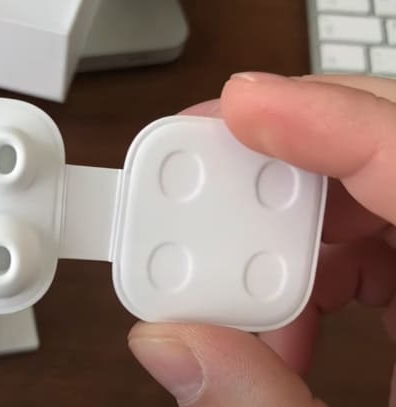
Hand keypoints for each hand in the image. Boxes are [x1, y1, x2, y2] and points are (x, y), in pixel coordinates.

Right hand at [129, 72, 395, 405]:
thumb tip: (168, 342)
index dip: (329, 119)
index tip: (237, 108)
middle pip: (392, 162)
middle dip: (283, 178)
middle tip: (199, 211)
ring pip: (380, 197)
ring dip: (290, 235)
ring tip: (237, 300)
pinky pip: (384, 244)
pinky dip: (318, 272)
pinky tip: (284, 326)